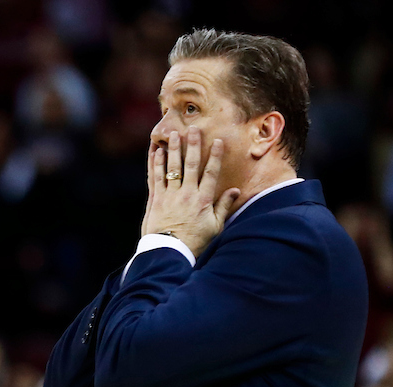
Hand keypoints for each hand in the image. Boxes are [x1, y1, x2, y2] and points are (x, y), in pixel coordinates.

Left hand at [141, 129, 240, 256]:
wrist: (170, 252)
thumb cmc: (194, 242)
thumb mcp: (215, 227)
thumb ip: (224, 207)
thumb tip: (236, 191)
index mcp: (203, 200)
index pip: (211, 173)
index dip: (215, 156)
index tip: (218, 141)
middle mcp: (187, 194)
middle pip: (190, 165)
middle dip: (192, 145)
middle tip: (193, 129)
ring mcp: (170, 195)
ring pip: (172, 167)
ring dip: (173, 149)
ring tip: (174, 134)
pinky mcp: (156, 200)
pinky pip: (155, 177)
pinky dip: (156, 163)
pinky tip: (157, 152)